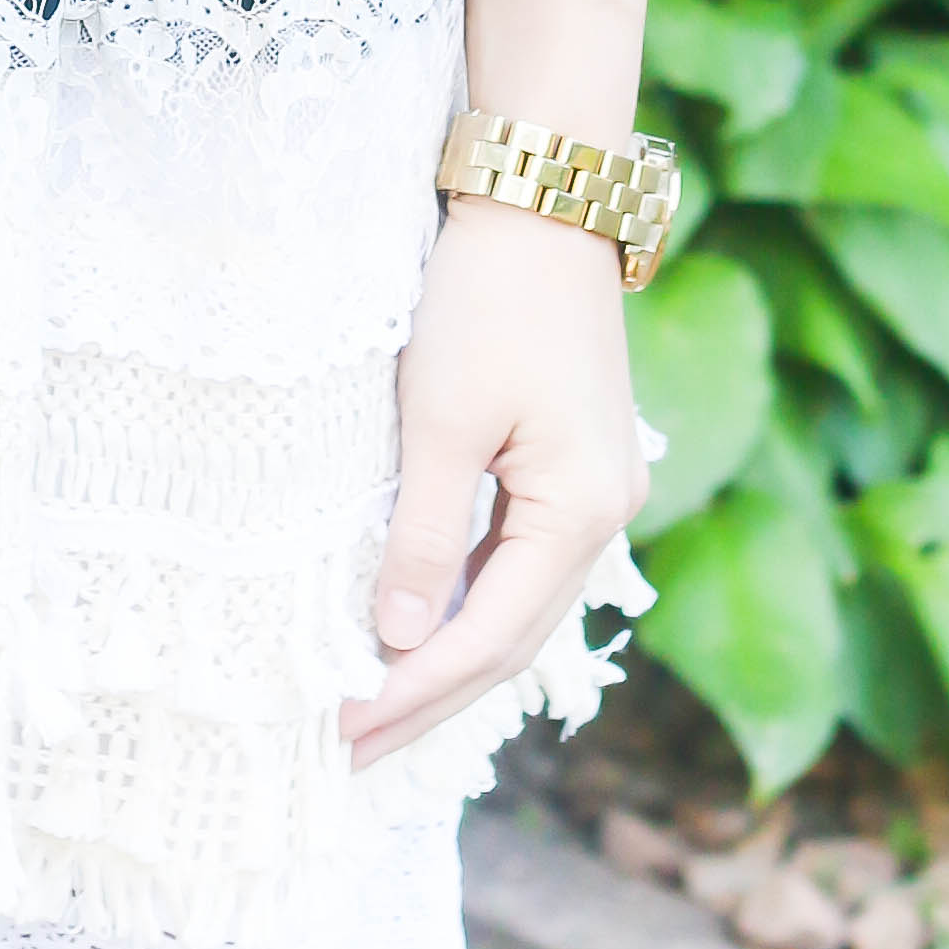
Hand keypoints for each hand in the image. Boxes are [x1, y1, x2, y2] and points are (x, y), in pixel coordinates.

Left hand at [344, 190, 648, 767]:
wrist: (542, 199)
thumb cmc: (488, 298)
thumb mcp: (439, 419)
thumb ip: (421, 534)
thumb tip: (398, 637)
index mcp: (582, 512)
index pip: (490, 637)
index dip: (416, 693)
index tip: (344, 732)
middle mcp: (604, 515)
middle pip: (511, 637)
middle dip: (428, 697)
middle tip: (347, 749)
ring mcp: (593, 492)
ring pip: (515, 605)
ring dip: (445, 658)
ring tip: (372, 707)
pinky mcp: (570, 466)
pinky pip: (515, 563)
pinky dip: (463, 604)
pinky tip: (416, 629)